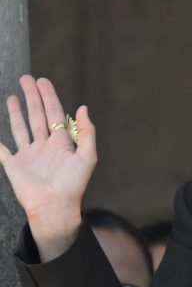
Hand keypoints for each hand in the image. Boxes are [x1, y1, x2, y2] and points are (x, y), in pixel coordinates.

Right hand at [0, 75, 96, 260]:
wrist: (54, 207)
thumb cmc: (73, 184)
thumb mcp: (88, 156)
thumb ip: (87, 132)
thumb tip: (82, 107)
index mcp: (62, 142)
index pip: (54, 113)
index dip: (49, 96)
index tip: (42, 81)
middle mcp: (45, 145)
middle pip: (37, 115)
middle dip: (32, 97)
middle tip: (26, 79)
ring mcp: (29, 155)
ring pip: (21, 128)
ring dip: (16, 112)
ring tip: (12, 96)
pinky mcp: (14, 166)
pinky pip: (2, 150)